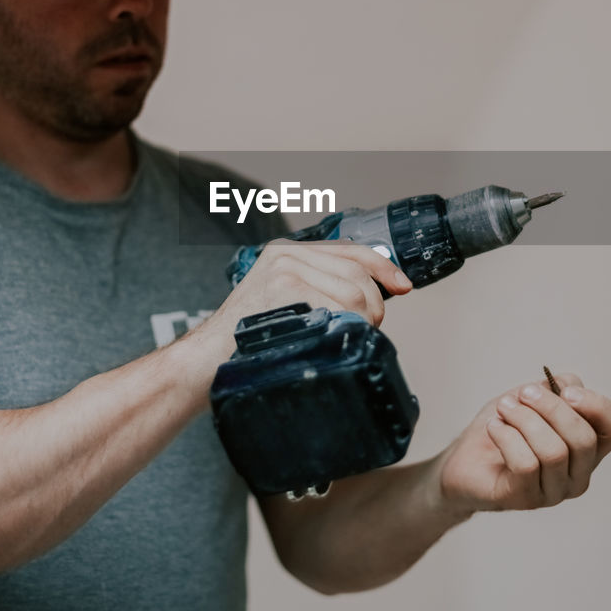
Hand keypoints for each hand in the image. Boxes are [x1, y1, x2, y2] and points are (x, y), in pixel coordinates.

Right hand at [202, 239, 413, 355]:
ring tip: (346, 338)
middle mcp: (287, 253)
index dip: (384, 267)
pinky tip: (329, 340)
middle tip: (368, 329)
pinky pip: (338, 307)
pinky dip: (344, 327)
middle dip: (374, 305)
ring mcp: (284, 268)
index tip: (403, 285)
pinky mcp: (284, 287)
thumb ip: (319, 289)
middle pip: (358, 273)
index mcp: (288, 252)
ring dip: (363, 321)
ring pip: (354, 292)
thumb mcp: (284, 304)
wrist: (207, 361)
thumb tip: (373, 296)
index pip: (351, 250)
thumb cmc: (250, 342)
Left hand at [435, 372, 610, 513]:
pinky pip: (525, 464)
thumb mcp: (532, 396)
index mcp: (589, 447)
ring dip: (523, 419)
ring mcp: (554, 491)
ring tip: (504, 408)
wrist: (464, 458)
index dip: (598, 406)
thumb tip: (569, 387)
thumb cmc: (504, 427)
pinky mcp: (525, 499)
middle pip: (583, 438)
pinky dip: (507, 436)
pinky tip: (494, 427)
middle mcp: (578, 473)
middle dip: (550, 407)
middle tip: (522, 394)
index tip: (566, 391)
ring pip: (553, 451)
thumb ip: (558, 388)